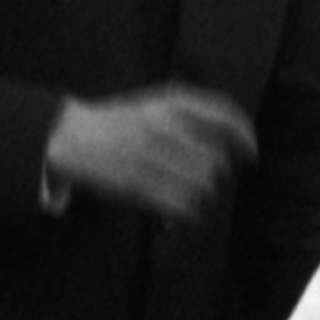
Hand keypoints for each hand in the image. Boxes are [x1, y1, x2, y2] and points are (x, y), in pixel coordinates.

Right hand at [44, 85, 257, 223]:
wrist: (68, 136)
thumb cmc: (117, 123)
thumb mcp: (155, 104)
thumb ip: (192, 115)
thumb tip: (234, 142)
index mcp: (172, 102)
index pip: (225, 117)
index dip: (245, 138)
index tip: (251, 155)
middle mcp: (167, 126)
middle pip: (217, 162)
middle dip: (215, 178)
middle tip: (201, 185)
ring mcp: (153, 154)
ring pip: (203, 187)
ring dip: (199, 200)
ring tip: (184, 202)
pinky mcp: (139, 183)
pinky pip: (183, 206)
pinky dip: (183, 215)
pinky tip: (171, 217)